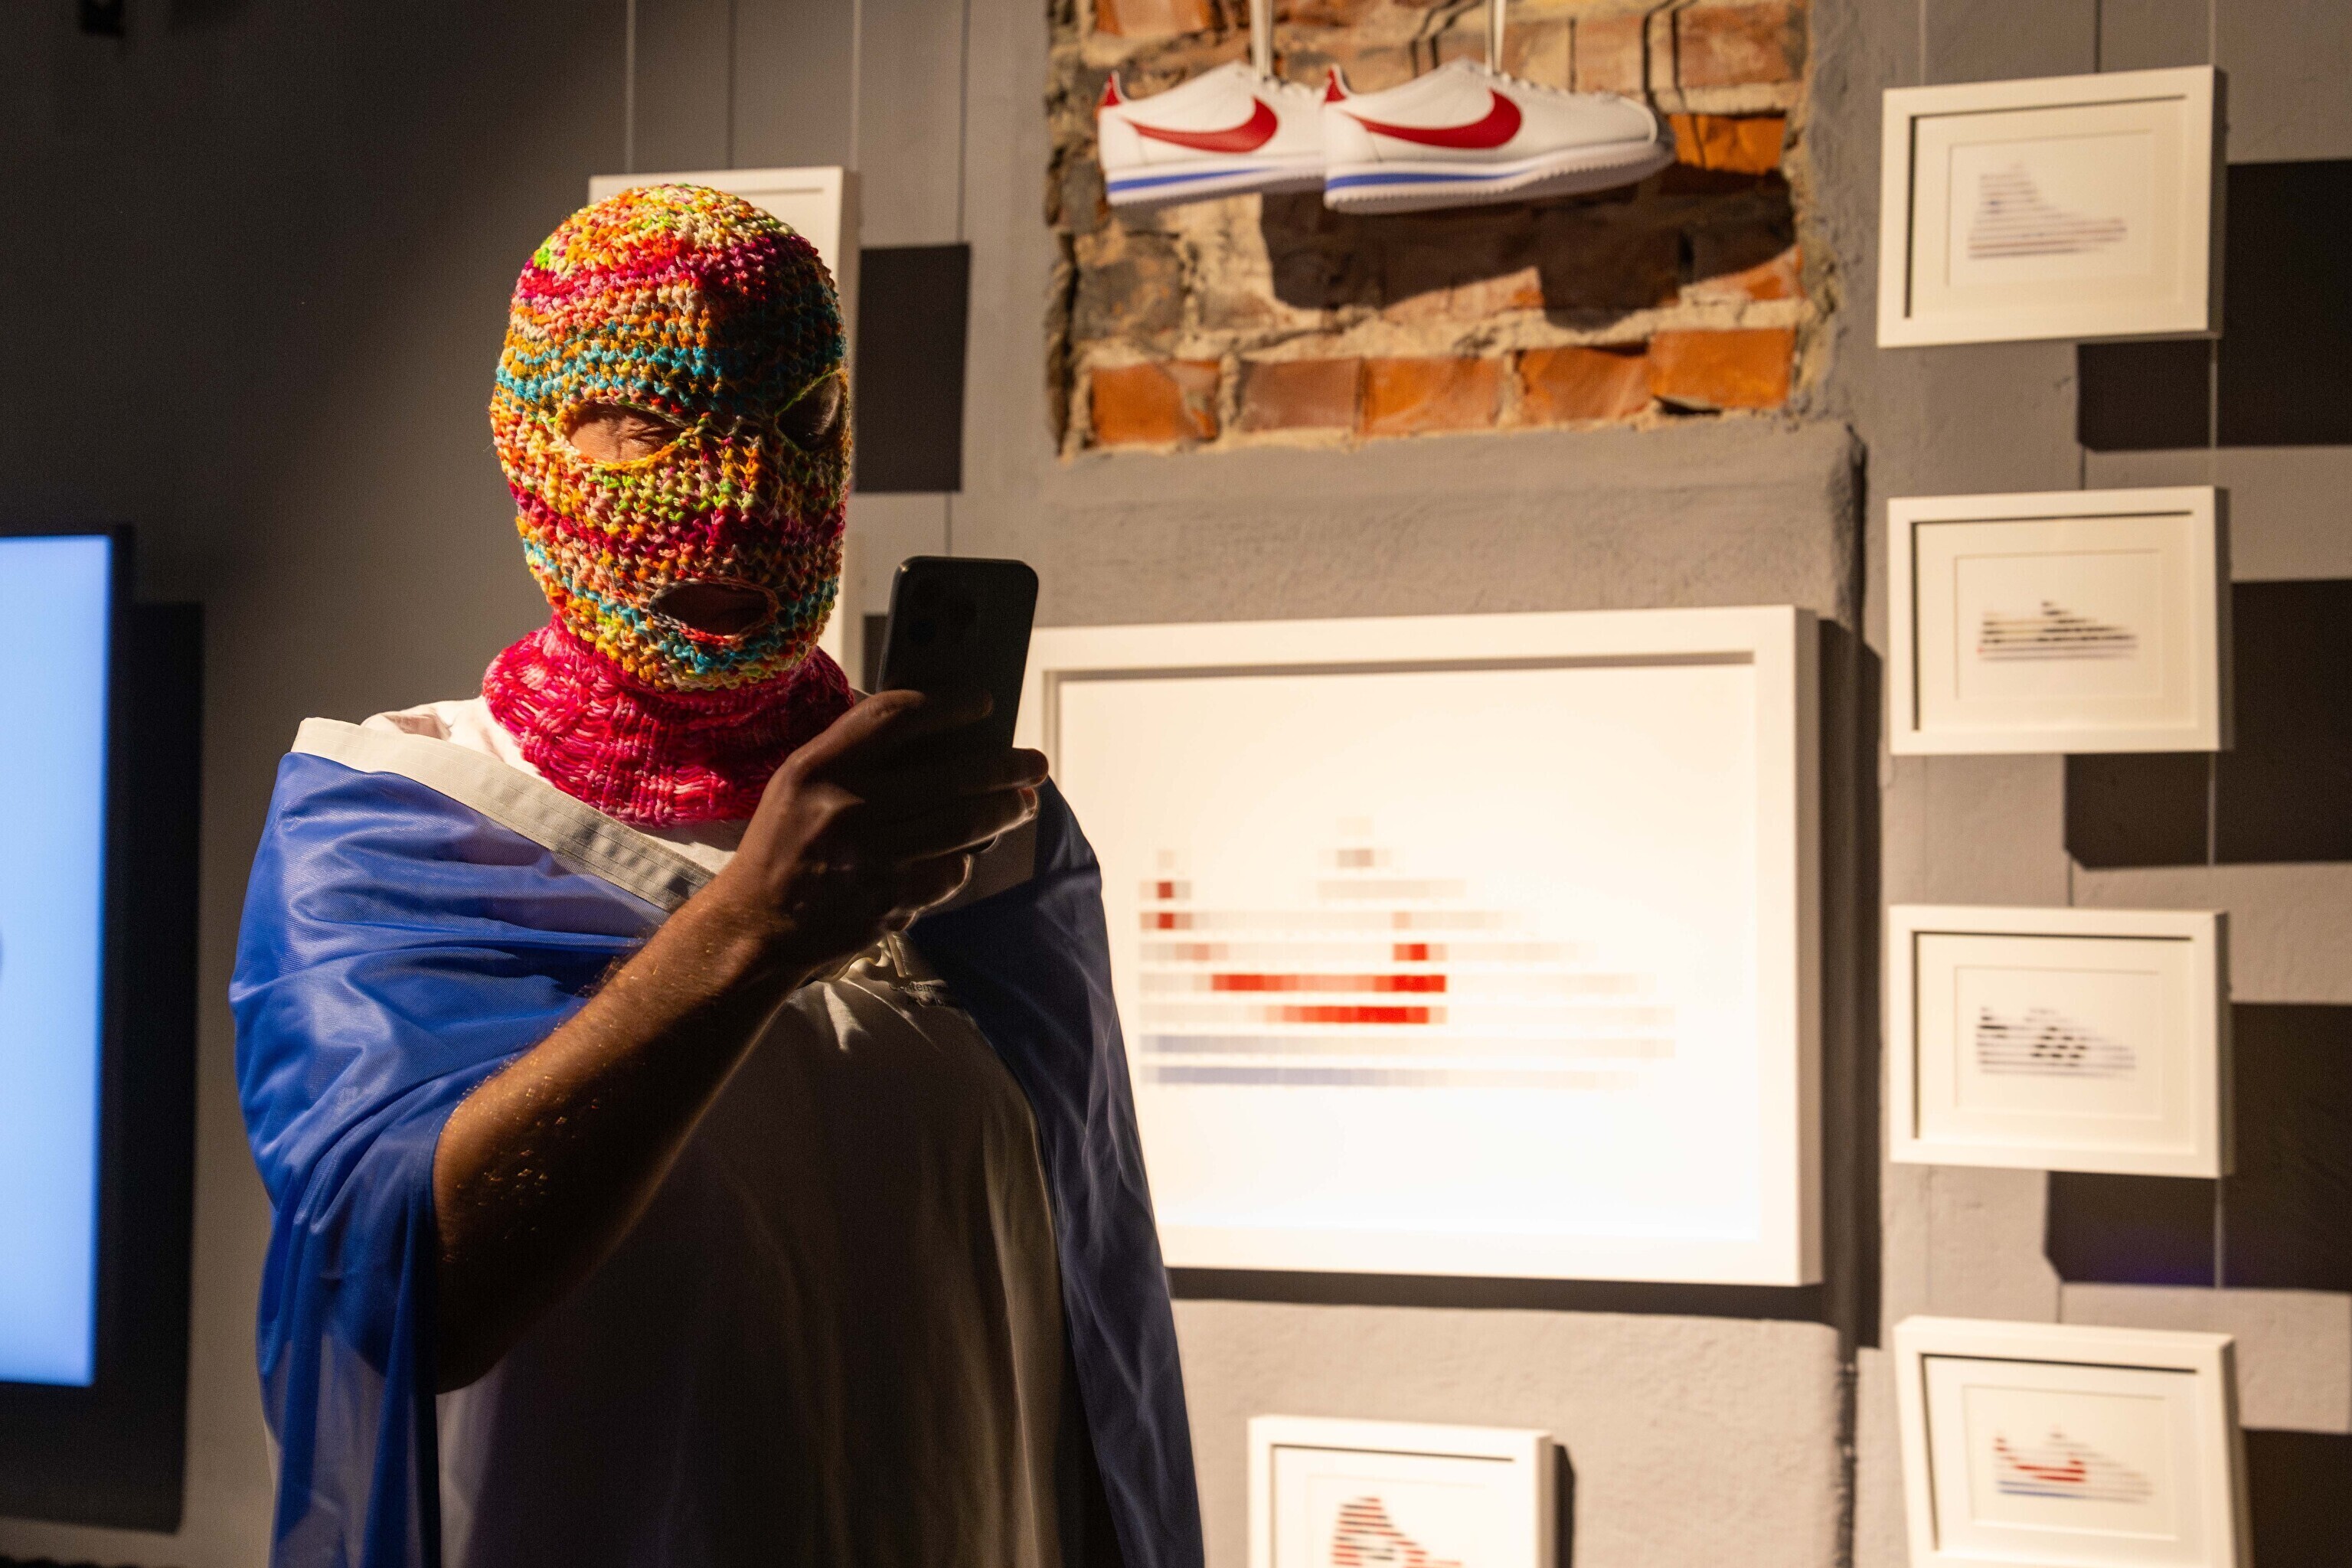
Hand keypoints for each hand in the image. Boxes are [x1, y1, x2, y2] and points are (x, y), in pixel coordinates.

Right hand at [705, 689, 1047, 973]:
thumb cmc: (785, 842)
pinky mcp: (888, 903)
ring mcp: (870, 861)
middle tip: (1034, 763)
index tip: (984, 704)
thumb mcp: (799, 781)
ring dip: (1004, 811)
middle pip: (950, 776)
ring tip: (1025, 802)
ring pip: (963, 826)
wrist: (757, 926)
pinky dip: (965, 860)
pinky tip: (971, 852)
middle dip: (1005, 768)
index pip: (897, 718)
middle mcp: (845, 810)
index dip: (950, 705)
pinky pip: (949, 873)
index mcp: (817, 768)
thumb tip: (938, 727)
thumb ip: (855, 751)